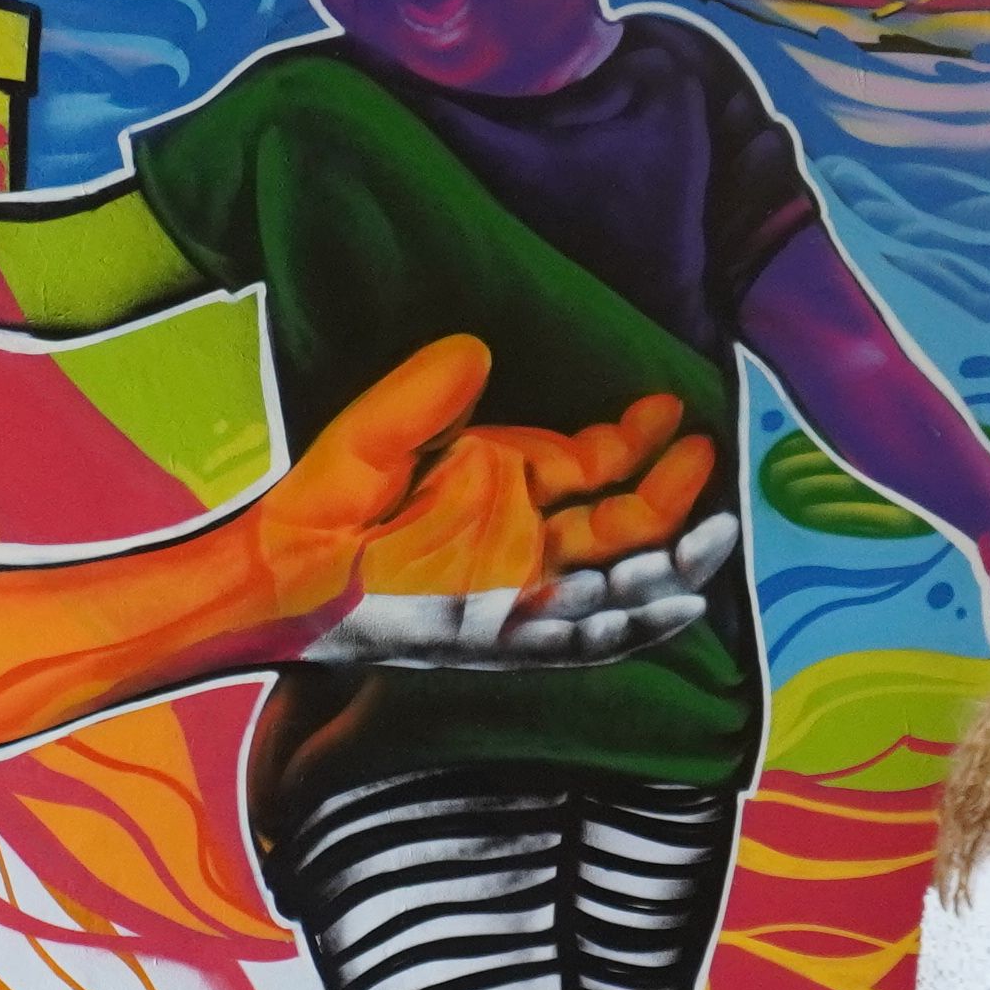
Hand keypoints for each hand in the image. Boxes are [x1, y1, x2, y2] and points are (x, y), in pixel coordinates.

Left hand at [250, 340, 728, 662]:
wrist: (276, 585)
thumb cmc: (317, 507)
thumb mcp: (370, 437)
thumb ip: (423, 396)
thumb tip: (476, 348)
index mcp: (505, 486)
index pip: (593, 462)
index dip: (638, 438)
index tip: (674, 408)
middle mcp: (525, 545)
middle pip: (622, 526)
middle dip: (673, 500)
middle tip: (708, 462)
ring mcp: (519, 598)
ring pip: (617, 586)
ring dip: (667, 563)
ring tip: (713, 534)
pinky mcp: (502, 641)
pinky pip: (583, 642)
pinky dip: (632, 628)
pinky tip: (673, 609)